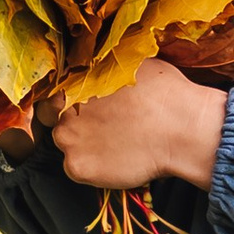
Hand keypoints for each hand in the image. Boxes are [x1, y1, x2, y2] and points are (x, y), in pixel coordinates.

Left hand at [52, 60, 228, 194]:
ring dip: (83, 146)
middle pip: (53, 121)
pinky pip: (76, 169)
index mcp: (71, 81)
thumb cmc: (163, 92)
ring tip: (114, 144)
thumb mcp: (129, 64)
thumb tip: (102, 71)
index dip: (68, 103)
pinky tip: (115, 160)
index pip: (53, 94)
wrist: (180, 128)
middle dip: (72, 124)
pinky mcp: (78, 166)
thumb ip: (104, 70)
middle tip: (101, 128)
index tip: (85, 109)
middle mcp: (61, 109)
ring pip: (67, 146)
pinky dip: (92, 168)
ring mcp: (67, 140)